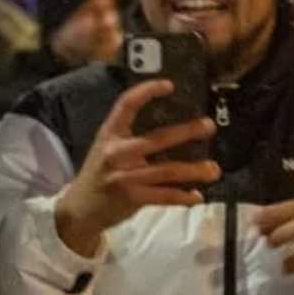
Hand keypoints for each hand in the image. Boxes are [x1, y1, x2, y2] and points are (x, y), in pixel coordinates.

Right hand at [53, 80, 218, 256]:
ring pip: (167, 171)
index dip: (147, 92)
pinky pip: (164, 196)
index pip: (126, 105)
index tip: (169, 85)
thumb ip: (130, 139)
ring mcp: (124, 176)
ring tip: (214, 169)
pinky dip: (183, 197)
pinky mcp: (131, 198)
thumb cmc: (99, 174)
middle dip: (186, 132)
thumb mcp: (106, 149)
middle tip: (209, 126)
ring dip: (194, 170)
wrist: (79, 209)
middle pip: (157, 139)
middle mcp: (115, 152)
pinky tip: (197, 196)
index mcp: (109, 134)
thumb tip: (172, 129)